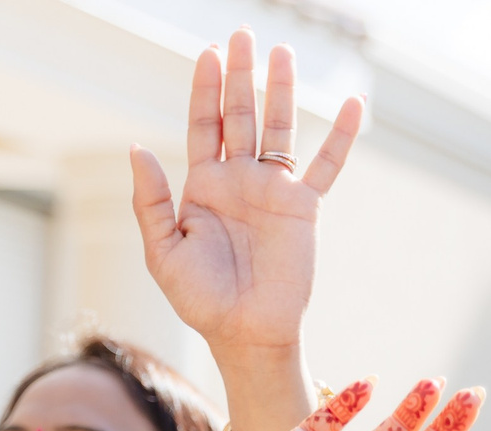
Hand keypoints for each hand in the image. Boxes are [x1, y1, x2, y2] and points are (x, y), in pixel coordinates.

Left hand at [130, 30, 362, 360]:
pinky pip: (327, 166)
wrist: (246, 335)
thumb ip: (149, 201)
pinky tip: (354, 106)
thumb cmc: (200, 301)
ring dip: (281, 91)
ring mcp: (274, 192)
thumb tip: (136, 147)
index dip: (205, 88)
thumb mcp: (162, 252)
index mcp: (203, 186)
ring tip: (281, 53)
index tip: (209, 53)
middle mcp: (240, 180)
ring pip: (280, 128)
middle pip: (240, 114)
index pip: (204, 123)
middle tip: (243, 34)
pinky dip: (341, 137)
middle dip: (240, 74)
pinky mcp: (304, 209)